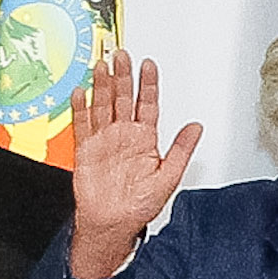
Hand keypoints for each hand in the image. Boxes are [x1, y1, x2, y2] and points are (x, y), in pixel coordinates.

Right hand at [67, 51, 201, 278]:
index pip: (147, 104)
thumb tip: (197, 127)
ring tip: (102, 65)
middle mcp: (124, 135)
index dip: (148, 84)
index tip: (149, 65)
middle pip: (123, 98)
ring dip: (101, 85)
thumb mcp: (168, 178)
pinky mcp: (86, 149)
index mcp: (144, 139)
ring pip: (102, 105)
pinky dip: (80, 108)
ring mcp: (104, 140)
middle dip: (123, 76)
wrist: (112, 223)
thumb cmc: (139, 206)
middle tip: (122, 55)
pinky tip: (81, 92)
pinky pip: (82, 124)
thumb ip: (181, 150)